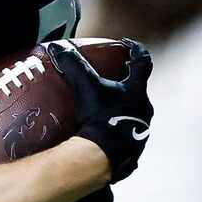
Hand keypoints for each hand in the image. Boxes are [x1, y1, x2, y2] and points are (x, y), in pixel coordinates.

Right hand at [48, 38, 153, 182]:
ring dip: (122, 109)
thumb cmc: (100, 118)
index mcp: (136, 90)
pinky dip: (116, 132)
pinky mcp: (134, 149)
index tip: (125, 45)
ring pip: (134, 114)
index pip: (143, 61)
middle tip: (110, 80)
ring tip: (104, 110)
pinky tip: (103, 135)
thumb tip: (57, 47)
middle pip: (138, 90)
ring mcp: (142, 130)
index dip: (135, 49)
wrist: (104, 156)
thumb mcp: (85, 87)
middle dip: (125, 84)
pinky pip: (126, 136)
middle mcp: (144, 109)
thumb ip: (73, 65)